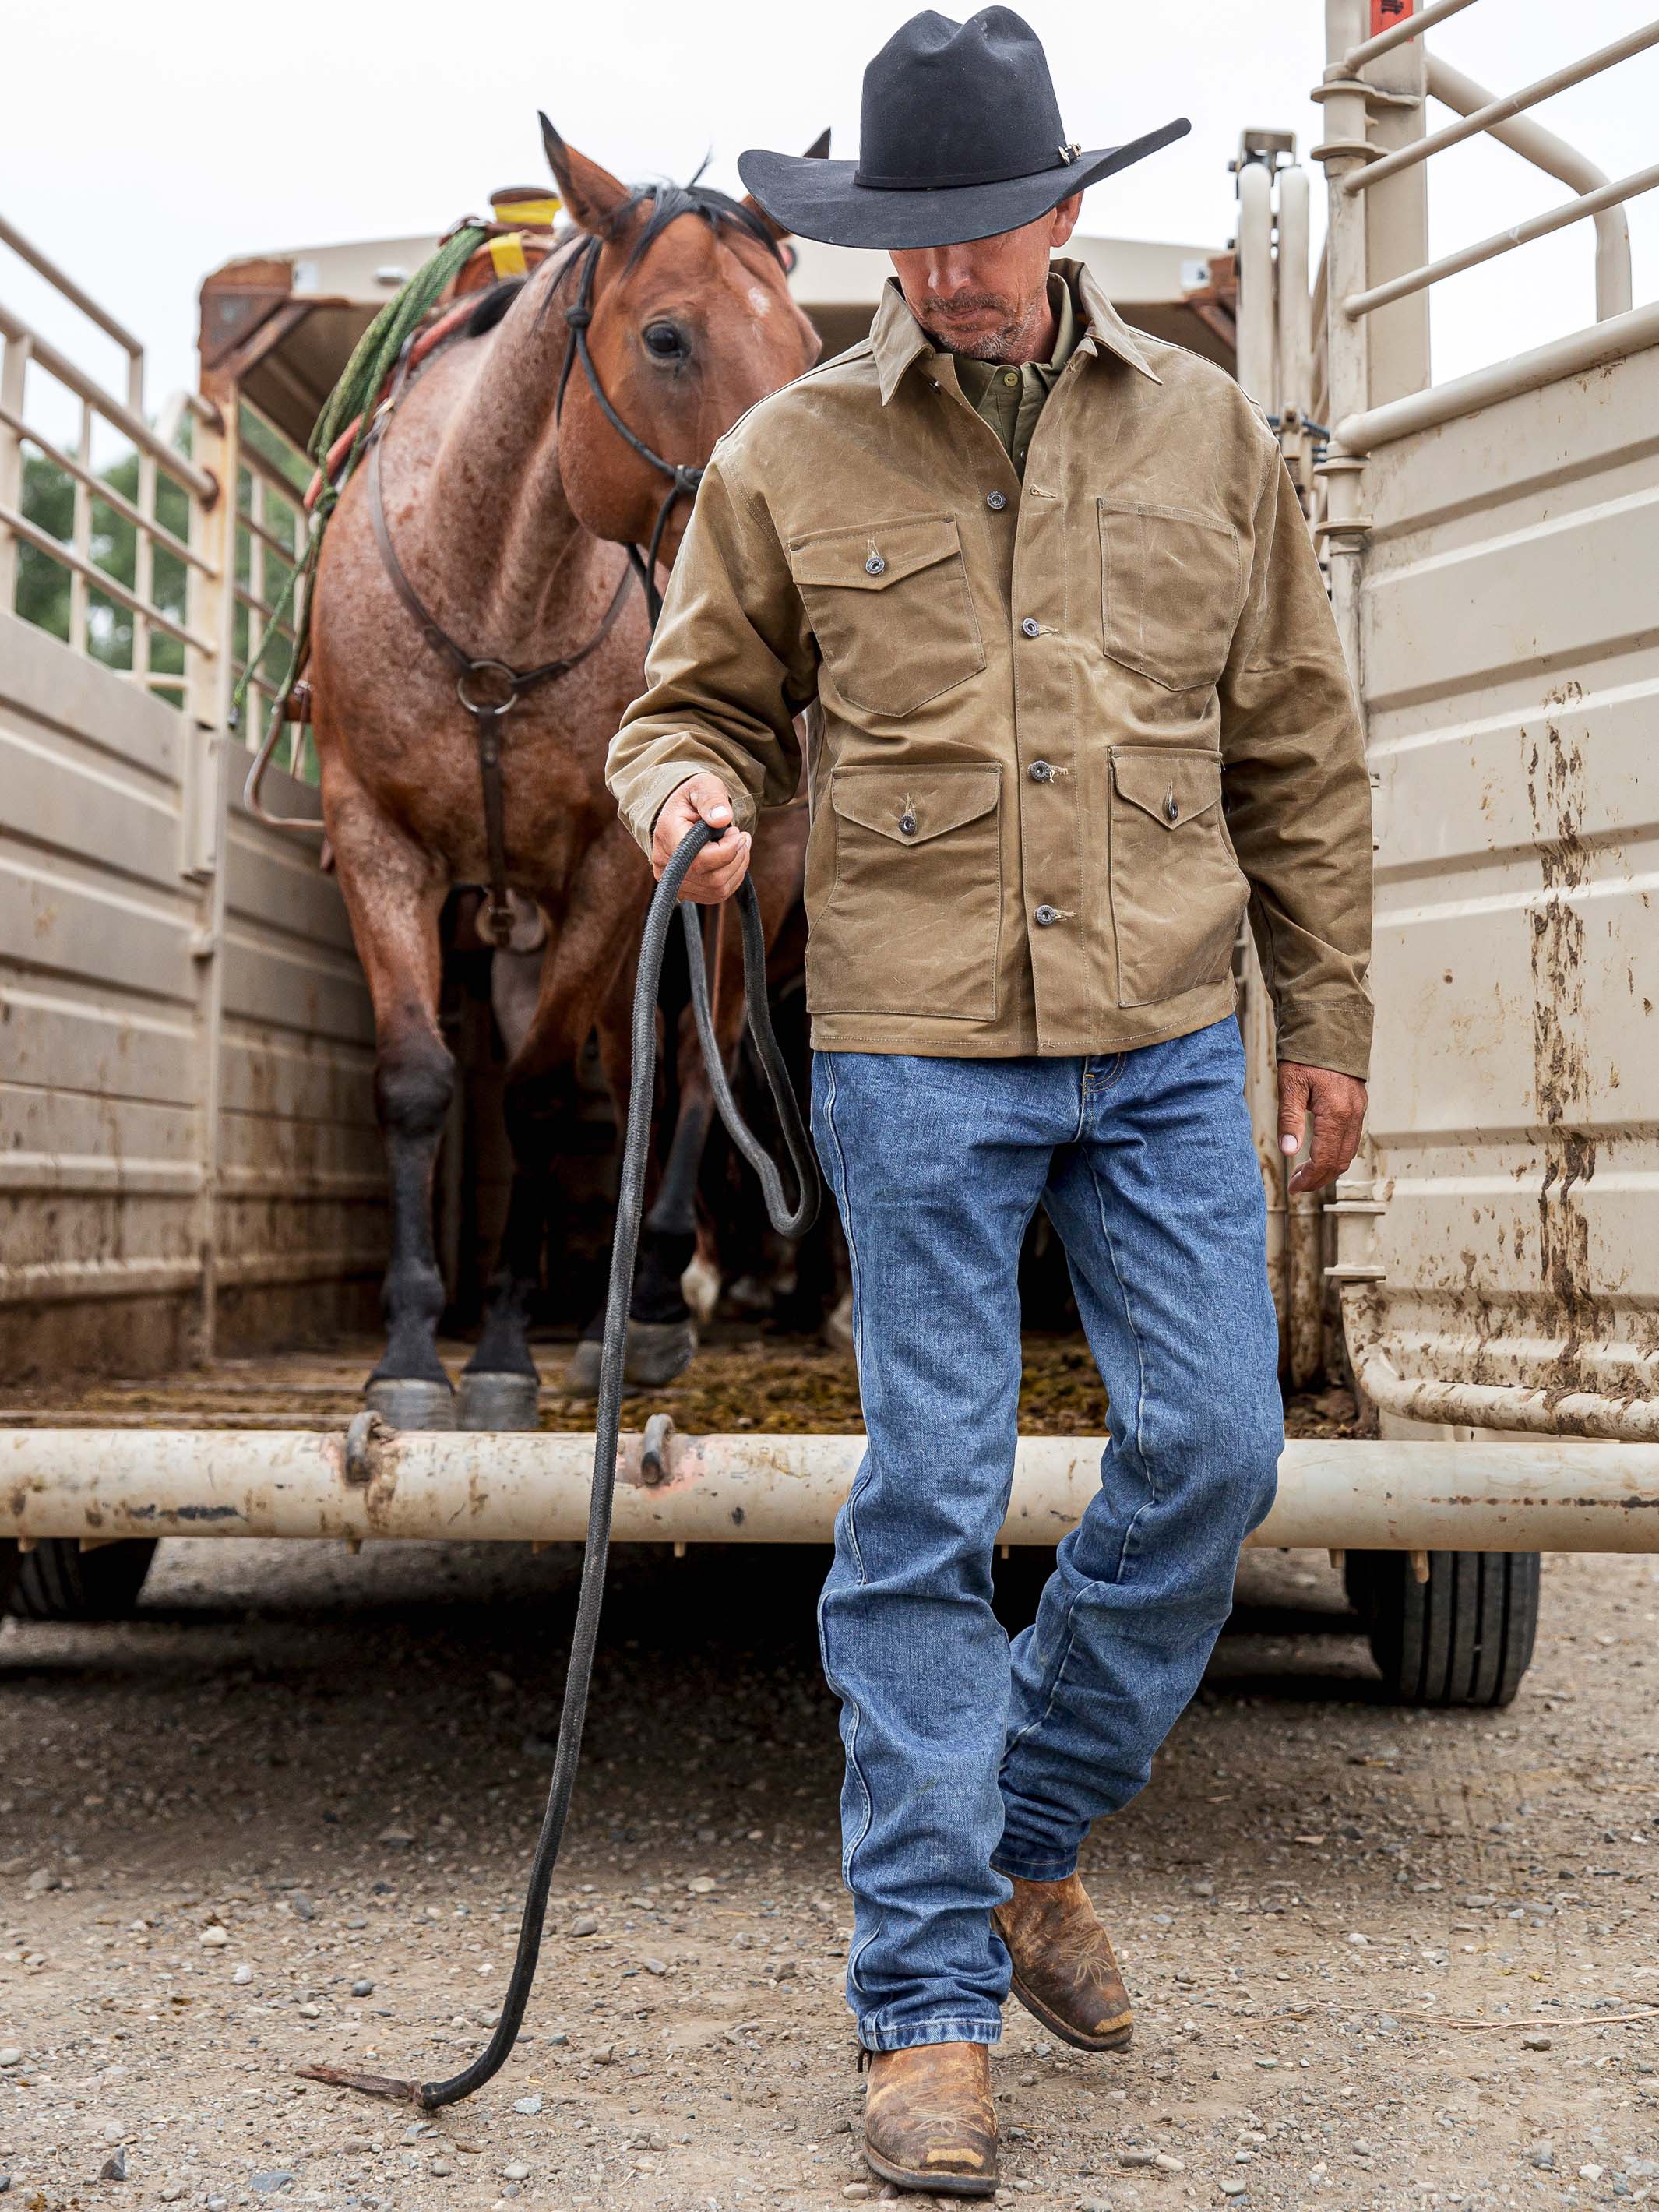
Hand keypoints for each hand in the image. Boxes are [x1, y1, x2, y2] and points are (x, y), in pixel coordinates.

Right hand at [651, 773, 751, 903]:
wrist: (679, 813)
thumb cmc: (693, 798)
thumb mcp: (703, 787)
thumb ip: (712, 800)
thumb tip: (722, 818)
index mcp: (667, 836)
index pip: (702, 859)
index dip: (728, 850)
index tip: (736, 832)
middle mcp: (665, 865)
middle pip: (713, 879)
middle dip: (737, 858)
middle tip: (742, 837)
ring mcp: (674, 882)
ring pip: (718, 889)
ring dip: (738, 868)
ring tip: (739, 845)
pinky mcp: (684, 891)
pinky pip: (716, 895)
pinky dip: (732, 878)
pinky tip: (733, 859)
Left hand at [1278, 1061, 1366, 1193]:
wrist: (1327, 1027)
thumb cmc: (1306, 1053)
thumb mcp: (1290, 1086)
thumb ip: (1290, 1120)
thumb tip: (1288, 1151)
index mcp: (1336, 1112)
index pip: (1326, 1159)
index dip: (1310, 1178)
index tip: (1294, 1187)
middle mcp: (1353, 1114)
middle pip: (1341, 1160)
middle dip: (1319, 1178)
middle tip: (1297, 1184)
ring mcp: (1359, 1109)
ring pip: (1349, 1151)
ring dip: (1329, 1167)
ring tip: (1305, 1172)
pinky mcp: (1358, 1103)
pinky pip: (1352, 1137)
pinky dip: (1336, 1151)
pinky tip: (1319, 1151)